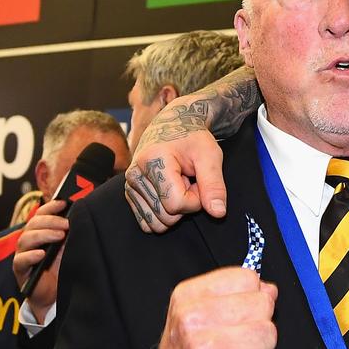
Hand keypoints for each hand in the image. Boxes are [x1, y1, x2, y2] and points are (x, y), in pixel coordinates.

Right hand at [12, 200, 67, 321]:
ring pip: (26, 239)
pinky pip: (21, 261)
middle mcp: (30, 242)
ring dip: (43, 235)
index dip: (50, 207)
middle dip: (50, 221)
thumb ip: (72, 235)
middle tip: (66, 224)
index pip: (41, 215)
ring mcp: (24, 255)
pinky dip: (31, 256)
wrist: (56, 295)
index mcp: (41, 233)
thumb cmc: (63, 269)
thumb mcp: (70, 249)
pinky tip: (42, 254)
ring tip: (59, 236)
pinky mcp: (21, 271)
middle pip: (33, 225)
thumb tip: (85, 218)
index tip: (63, 203)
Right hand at [124, 106, 225, 233]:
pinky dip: (163, 212)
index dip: (196, 199)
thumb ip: (214, 185)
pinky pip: (147, 222)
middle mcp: (135, 175)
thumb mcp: (210, 156)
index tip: (198, 181)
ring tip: (179, 185)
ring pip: (157, 223)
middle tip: (189, 181)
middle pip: (166, 216)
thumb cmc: (193, 138)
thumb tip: (218, 213)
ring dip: (174, 209)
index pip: (177, 204)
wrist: (173, 125)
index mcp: (153, 161)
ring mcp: (129, 185)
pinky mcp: (130, 193)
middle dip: (186, 205)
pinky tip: (169, 192)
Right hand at [140, 267, 277, 348]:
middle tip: (236, 345)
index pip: (248, 278)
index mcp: (187, 298)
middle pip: (263, 306)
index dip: (252, 298)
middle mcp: (194, 320)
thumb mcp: (195, 318)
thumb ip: (233, 298)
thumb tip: (270, 289)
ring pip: (269, 335)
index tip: (237, 316)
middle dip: (258, 325)